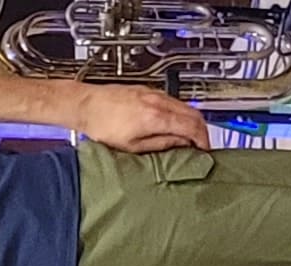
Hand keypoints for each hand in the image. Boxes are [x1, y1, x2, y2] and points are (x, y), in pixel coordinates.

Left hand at [70, 84, 207, 152]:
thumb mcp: (133, 146)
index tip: (205, 151)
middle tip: (202, 146)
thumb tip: (181, 145)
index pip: (192, 126)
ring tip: (190, 137)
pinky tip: (175, 124)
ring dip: (192, 121)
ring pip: (184, 105)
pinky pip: (173, 101)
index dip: (203, 140)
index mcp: (156, 116)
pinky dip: (181, 113)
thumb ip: (161, 144)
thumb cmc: (102, 126)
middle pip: (193, 113)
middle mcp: (158, 101)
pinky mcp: (147, 91)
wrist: (85, 105)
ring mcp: (153, 93)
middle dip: (202, 130)